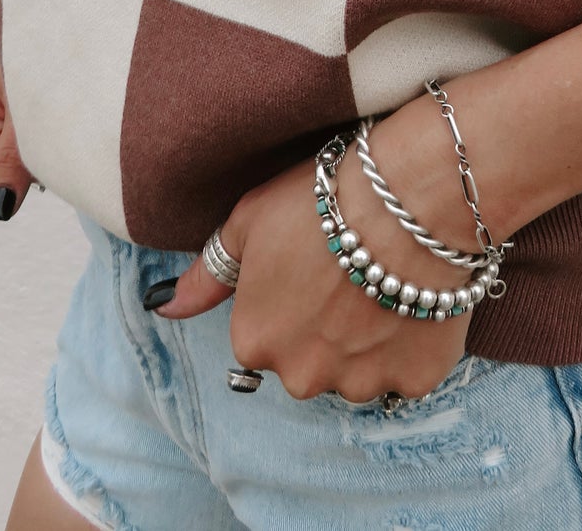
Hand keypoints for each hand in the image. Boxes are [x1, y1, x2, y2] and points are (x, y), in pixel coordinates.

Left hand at [154, 105, 500, 402]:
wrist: (411, 198)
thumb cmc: (325, 198)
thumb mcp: (249, 221)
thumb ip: (207, 274)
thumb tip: (162, 307)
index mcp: (255, 340)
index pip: (265, 333)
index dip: (293, 296)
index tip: (315, 263)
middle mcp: (301, 375)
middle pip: (311, 360)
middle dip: (328, 328)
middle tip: (352, 271)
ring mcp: (360, 383)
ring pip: (360, 370)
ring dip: (371, 338)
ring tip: (390, 278)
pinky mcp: (415, 380)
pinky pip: (409, 371)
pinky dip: (414, 344)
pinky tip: (418, 295)